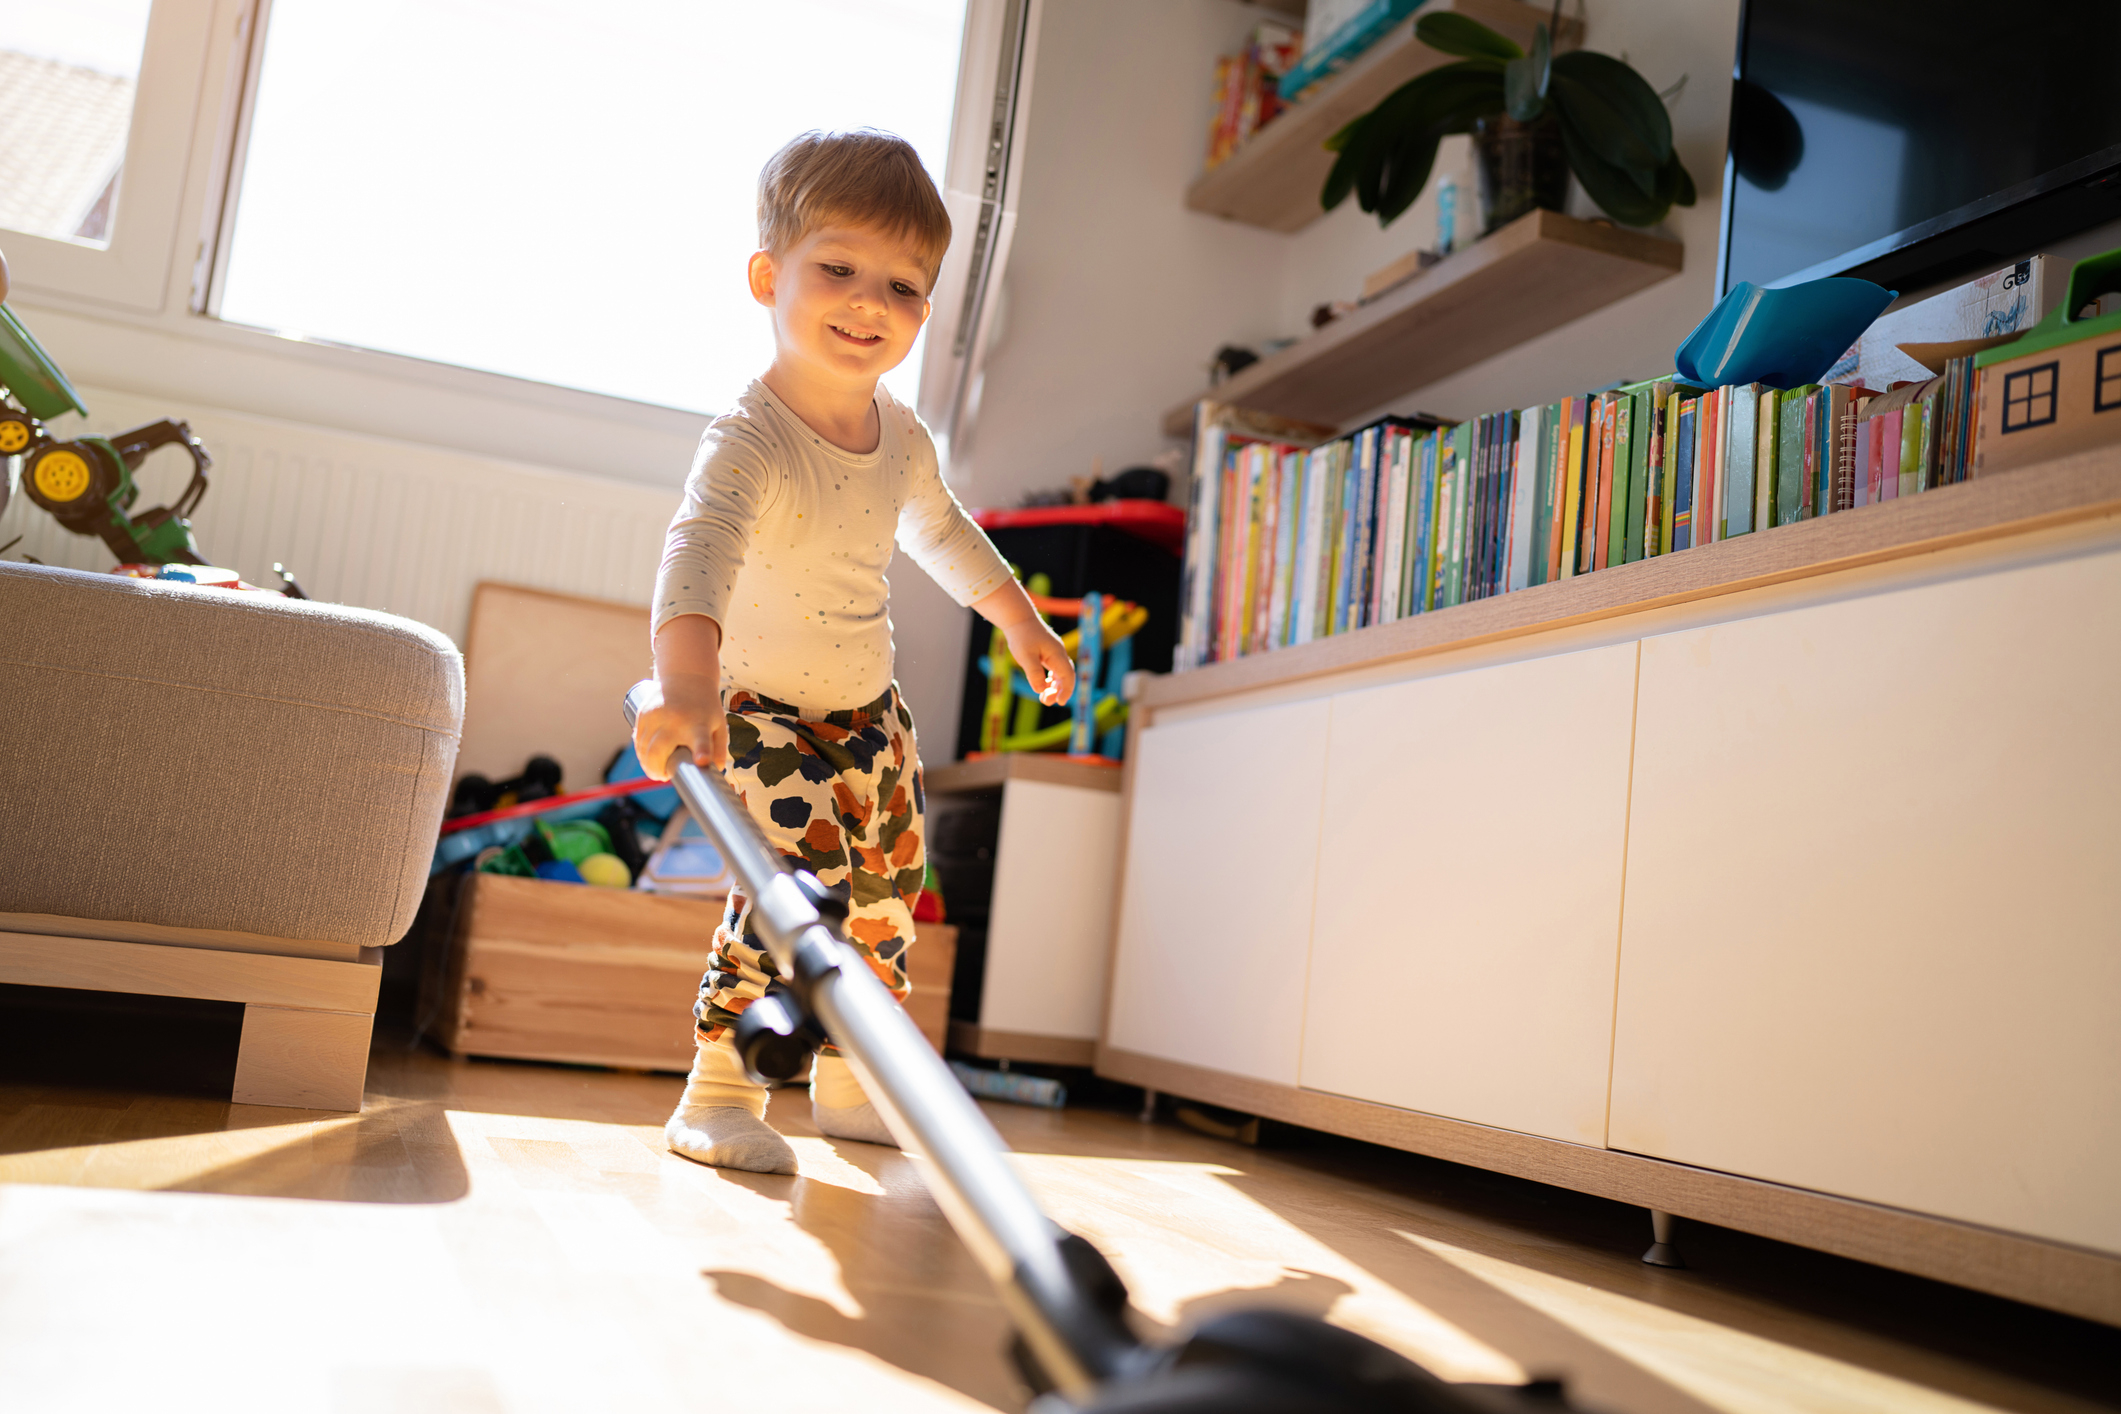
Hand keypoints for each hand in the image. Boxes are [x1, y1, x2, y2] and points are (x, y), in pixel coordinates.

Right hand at [640, 614, 728, 777]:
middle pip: (658, 752)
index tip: (702, 760)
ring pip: (644, 749)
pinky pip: (638, 740)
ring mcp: (656, 715)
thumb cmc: (705, 706)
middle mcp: (675, 719)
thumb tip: (715, 772)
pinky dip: (641, 752)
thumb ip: (718, 750)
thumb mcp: (719, 725)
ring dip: (647, 764)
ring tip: (656, 771)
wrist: (686, 674)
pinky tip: (647, 758)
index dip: (702, 751)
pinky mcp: (643, 713)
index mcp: (699, 724)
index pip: (700, 739)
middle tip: (663, 776)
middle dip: (657, 770)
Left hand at [1004, 616, 1074, 705]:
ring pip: (1061, 674)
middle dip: (1059, 691)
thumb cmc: (1021, 636)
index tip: (1060, 702)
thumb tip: (1041, 690)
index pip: (1068, 676)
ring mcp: (1054, 653)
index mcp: (1057, 654)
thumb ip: (1034, 673)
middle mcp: (1059, 654)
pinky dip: (1051, 680)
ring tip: (1043, 698)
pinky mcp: (1048, 652)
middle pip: (1066, 676)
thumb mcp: (1025, 656)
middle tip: (1045, 702)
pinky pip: (1055, 669)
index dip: (1066, 690)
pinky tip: (1043, 686)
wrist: (1018, 618)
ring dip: (1054, 687)